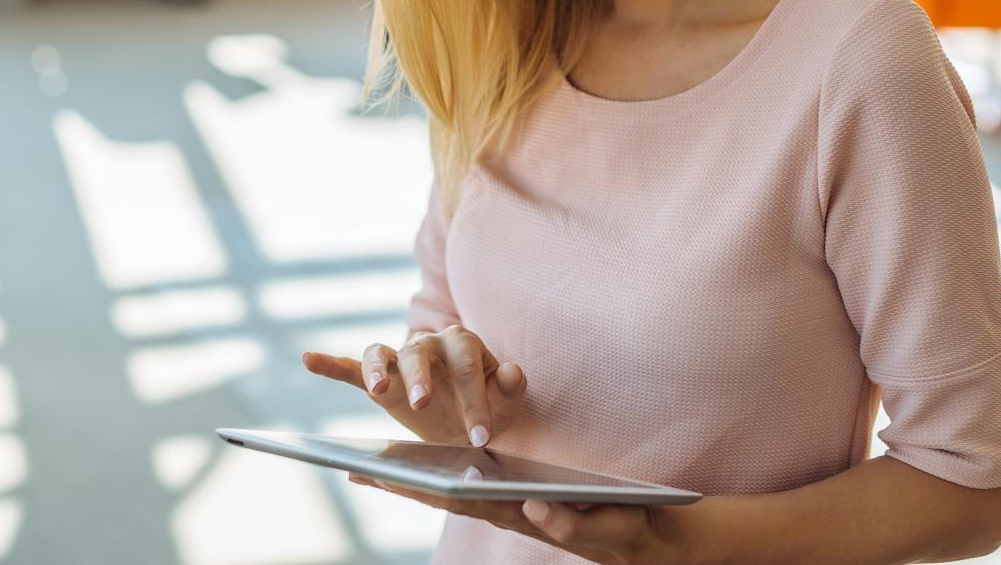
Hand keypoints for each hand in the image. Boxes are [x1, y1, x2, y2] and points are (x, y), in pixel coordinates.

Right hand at [301, 324, 526, 446]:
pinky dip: (330, 363)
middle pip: (417, 351)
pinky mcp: (378, 379)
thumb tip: (511, 371)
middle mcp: (427, 344)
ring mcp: (399, 360)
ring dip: (377, 369)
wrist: (466, 415)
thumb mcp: (507, 401)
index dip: (473, 397)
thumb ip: (511, 386)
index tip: (481, 434)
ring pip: (381, 353)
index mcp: (462, 345)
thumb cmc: (490, 403)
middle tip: (423, 404)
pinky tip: (309, 360)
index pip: (466, 365)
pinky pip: (351, 367)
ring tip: (377, 391)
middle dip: (419, 377)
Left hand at [342, 475, 681, 564]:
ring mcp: (514, 504)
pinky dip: (444, 475)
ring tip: (374, 464)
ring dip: (416, 479)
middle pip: (448, 495)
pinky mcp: (523, 497)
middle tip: (356, 467)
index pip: (465, 500)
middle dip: (403, 482)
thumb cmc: (626, 528)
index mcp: (524, 515)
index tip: (386, 475)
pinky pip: (476, 485)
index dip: (424, 488)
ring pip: (456, 490)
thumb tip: (533, 507)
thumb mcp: (608, 527)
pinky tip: (422, 466)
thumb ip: (573, 522)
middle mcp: (510, 509)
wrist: (644, 536)